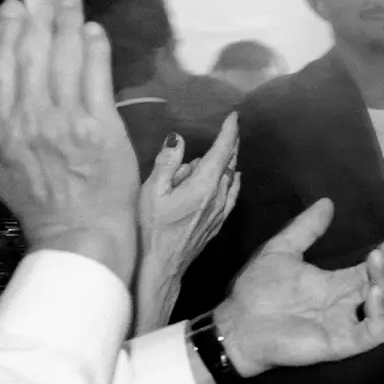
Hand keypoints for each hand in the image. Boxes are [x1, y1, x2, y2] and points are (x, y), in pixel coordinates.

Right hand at [0, 0, 139, 283]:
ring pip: (62, 61)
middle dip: (39, 20)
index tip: (13, 7)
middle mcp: (28, 120)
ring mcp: (64, 123)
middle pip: (30, 57)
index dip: (5, 32)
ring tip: (72, 3)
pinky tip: (94, 32)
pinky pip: (96, 79)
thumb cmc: (38, 197)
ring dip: (67, 25)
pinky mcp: (99, 128)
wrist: (77, 231)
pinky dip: (94, 51)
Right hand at [135, 115, 240, 332]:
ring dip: (231, 162)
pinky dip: (233, 181)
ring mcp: (220, 212)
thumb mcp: (151, 192)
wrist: (160, 267)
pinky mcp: (217, 223)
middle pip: (231, 164)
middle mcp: (217, 197)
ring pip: (232, 179)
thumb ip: (167, 164)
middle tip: (232, 128)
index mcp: (203, 186)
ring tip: (228, 149)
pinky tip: (232, 178)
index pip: (222, 152)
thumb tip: (179, 140)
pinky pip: (231, 195)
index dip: (229, 132)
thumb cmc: (149, 229)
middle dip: (232, 144)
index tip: (234, 116)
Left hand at [213, 200, 383, 376]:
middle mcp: (348, 303)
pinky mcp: (344, 342)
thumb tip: (327, 202)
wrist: (237, 324)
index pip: (374, 270)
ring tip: (376, 262)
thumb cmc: (257, 291)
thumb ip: (305, 228)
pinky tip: (372, 292)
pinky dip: (381, 314)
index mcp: (338, 284)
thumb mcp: (281, 251)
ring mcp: (348, 323)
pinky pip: (376, 332)